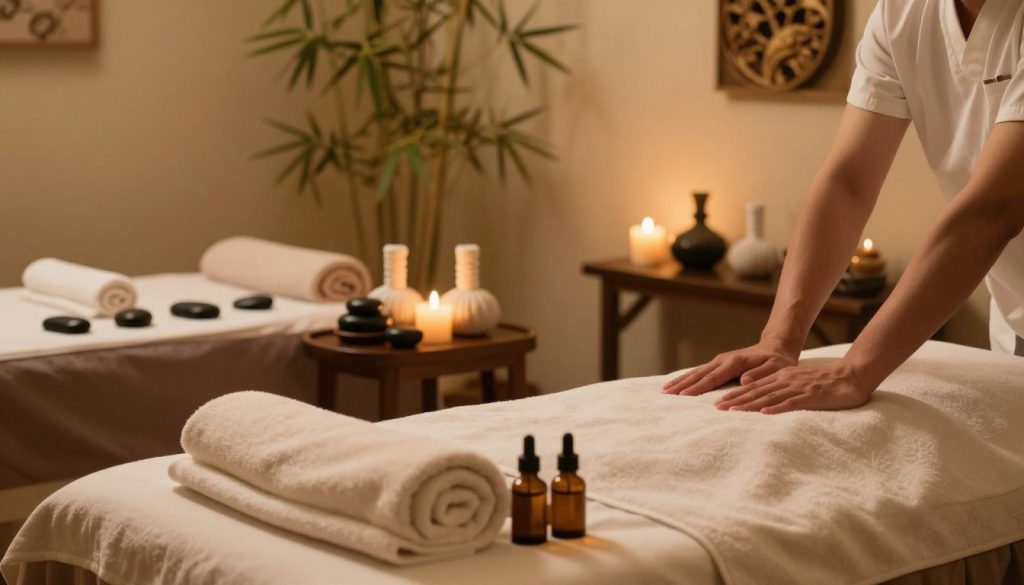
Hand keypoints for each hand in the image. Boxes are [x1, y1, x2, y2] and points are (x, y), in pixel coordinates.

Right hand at [661, 341, 798, 395]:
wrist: (775, 348)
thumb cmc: (778, 362)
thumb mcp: (777, 368)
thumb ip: (762, 374)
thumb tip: (744, 380)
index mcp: (736, 362)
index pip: (714, 377)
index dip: (699, 387)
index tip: (684, 395)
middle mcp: (724, 360)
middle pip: (699, 374)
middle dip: (682, 384)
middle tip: (666, 394)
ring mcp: (719, 361)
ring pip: (696, 372)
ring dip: (680, 381)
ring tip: (664, 390)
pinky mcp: (718, 364)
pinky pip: (699, 372)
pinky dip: (686, 378)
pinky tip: (676, 384)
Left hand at [714, 360, 873, 413]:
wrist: (853, 375)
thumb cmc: (826, 382)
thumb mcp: (799, 383)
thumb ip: (783, 390)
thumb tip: (764, 402)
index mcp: (783, 378)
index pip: (754, 387)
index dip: (736, 395)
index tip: (719, 403)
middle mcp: (786, 381)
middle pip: (757, 392)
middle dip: (736, 400)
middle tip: (717, 408)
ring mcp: (798, 388)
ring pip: (769, 396)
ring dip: (750, 404)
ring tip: (733, 411)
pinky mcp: (811, 396)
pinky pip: (792, 403)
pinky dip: (777, 408)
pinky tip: (765, 413)